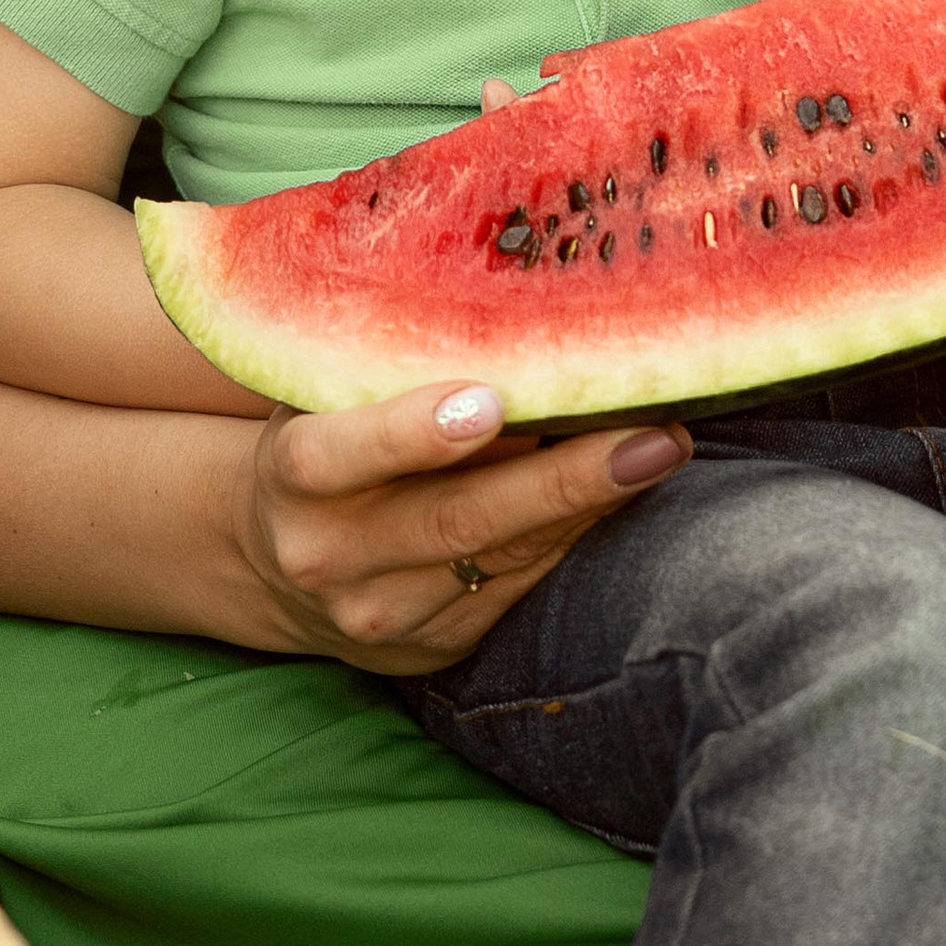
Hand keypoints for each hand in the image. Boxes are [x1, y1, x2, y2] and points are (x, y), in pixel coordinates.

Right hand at [231, 380, 688, 674]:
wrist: (279, 561)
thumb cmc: (323, 437)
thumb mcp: (322, 393)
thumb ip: (383, 356)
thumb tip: (508, 296)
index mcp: (295, 478)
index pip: (347, 454)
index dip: (415, 432)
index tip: (491, 402)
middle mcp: (334, 556)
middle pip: (458, 519)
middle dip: (564, 478)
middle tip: (652, 433)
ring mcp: (385, 614)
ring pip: (503, 558)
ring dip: (591, 503)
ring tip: (665, 447)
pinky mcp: (434, 648)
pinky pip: (519, 585)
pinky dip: (573, 533)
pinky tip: (624, 489)